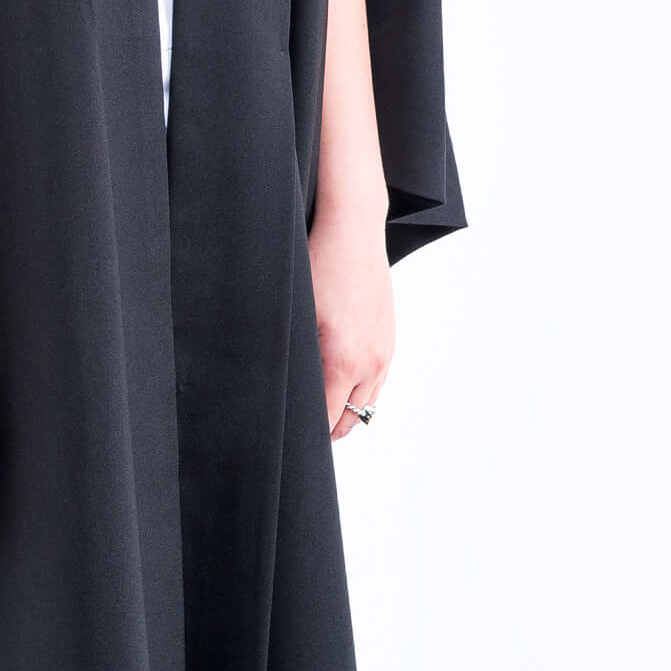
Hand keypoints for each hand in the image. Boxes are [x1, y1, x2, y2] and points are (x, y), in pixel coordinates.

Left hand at [307, 211, 394, 441]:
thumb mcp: (295, 313)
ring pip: (366, 404)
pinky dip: (359, 391)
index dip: (307, 437)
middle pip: (349, 419)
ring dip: (344, 411)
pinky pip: (377, 381)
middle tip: (300, 433)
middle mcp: (370, 362)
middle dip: (326, 430)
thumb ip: (293, 359)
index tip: (288, 441)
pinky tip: (339, 382)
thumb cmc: (318, 264)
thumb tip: (279, 390)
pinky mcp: (390, 339)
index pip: (326, 420)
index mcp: (343, 361)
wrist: (353, 230)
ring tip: (318, 411)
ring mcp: (384, 352)